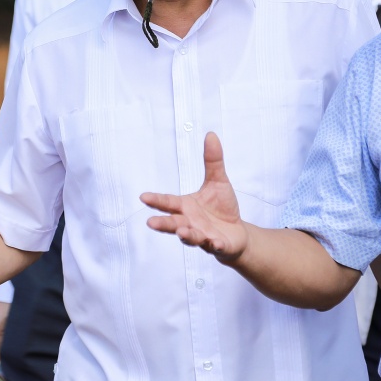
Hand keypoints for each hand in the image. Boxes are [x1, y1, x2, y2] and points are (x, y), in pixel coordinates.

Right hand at [141, 132, 247, 261]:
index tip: (143, 197)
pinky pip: (215, 246)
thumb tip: (210, 134)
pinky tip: (216, 243)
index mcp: (186, 206)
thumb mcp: (218, 181)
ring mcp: (202, 236)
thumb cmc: (222, 208)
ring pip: (192, 236)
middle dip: (164, 223)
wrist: (237, 232)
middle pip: (174, 222)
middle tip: (151, 222)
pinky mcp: (218, 245)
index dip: (157, 200)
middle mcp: (190, 222)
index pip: (169, 202)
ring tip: (182, 231)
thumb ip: (212, 161)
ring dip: (186, 235)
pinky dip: (215, 245)